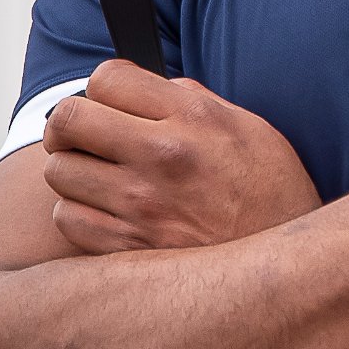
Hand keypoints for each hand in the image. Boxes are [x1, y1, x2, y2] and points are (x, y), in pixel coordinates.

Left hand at [42, 59, 320, 254]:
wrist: (288, 270)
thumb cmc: (272, 193)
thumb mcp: (248, 128)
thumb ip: (192, 101)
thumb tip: (147, 89)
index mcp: (193, 117)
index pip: (107, 78)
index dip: (103, 88)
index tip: (111, 104)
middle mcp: (162, 156)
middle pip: (68, 119)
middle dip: (70, 124)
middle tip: (85, 137)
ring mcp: (140, 205)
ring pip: (60, 171)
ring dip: (75, 172)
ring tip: (101, 179)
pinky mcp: (127, 249)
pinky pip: (68, 218)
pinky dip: (79, 214)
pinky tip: (107, 214)